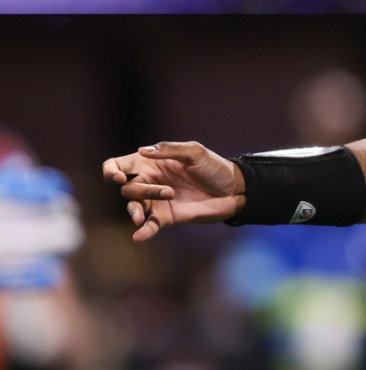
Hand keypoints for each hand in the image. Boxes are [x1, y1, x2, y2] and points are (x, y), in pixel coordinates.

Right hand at [102, 142, 242, 241]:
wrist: (233, 190)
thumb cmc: (213, 167)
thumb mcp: (195, 153)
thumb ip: (170, 150)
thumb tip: (143, 150)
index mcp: (151, 162)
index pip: (118, 165)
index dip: (112, 171)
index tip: (119, 178)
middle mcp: (149, 181)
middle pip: (128, 188)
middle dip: (142, 191)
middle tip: (170, 191)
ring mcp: (156, 200)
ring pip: (133, 206)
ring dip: (136, 210)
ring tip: (143, 217)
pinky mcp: (166, 217)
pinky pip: (149, 225)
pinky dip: (143, 231)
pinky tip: (140, 235)